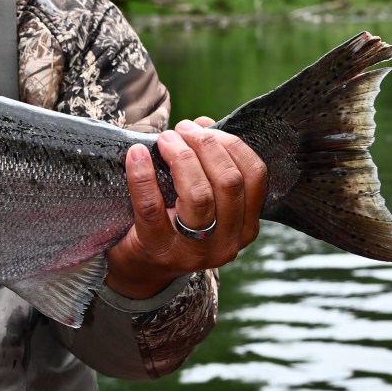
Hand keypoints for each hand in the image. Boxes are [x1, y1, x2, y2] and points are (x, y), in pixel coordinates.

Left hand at [105, 117, 267, 300]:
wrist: (140, 267)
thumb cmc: (173, 222)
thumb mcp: (200, 196)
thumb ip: (207, 161)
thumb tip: (203, 123)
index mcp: (246, 226)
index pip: (255, 176)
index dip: (231, 144)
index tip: (203, 128)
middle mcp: (227, 242)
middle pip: (229, 182)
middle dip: (205, 145)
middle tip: (180, 131)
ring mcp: (195, 251)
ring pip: (200, 195)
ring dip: (182, 158)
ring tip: (164, 140)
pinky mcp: (158, 250)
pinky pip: (151, 207)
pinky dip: (143, 175)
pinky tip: (136, 155)